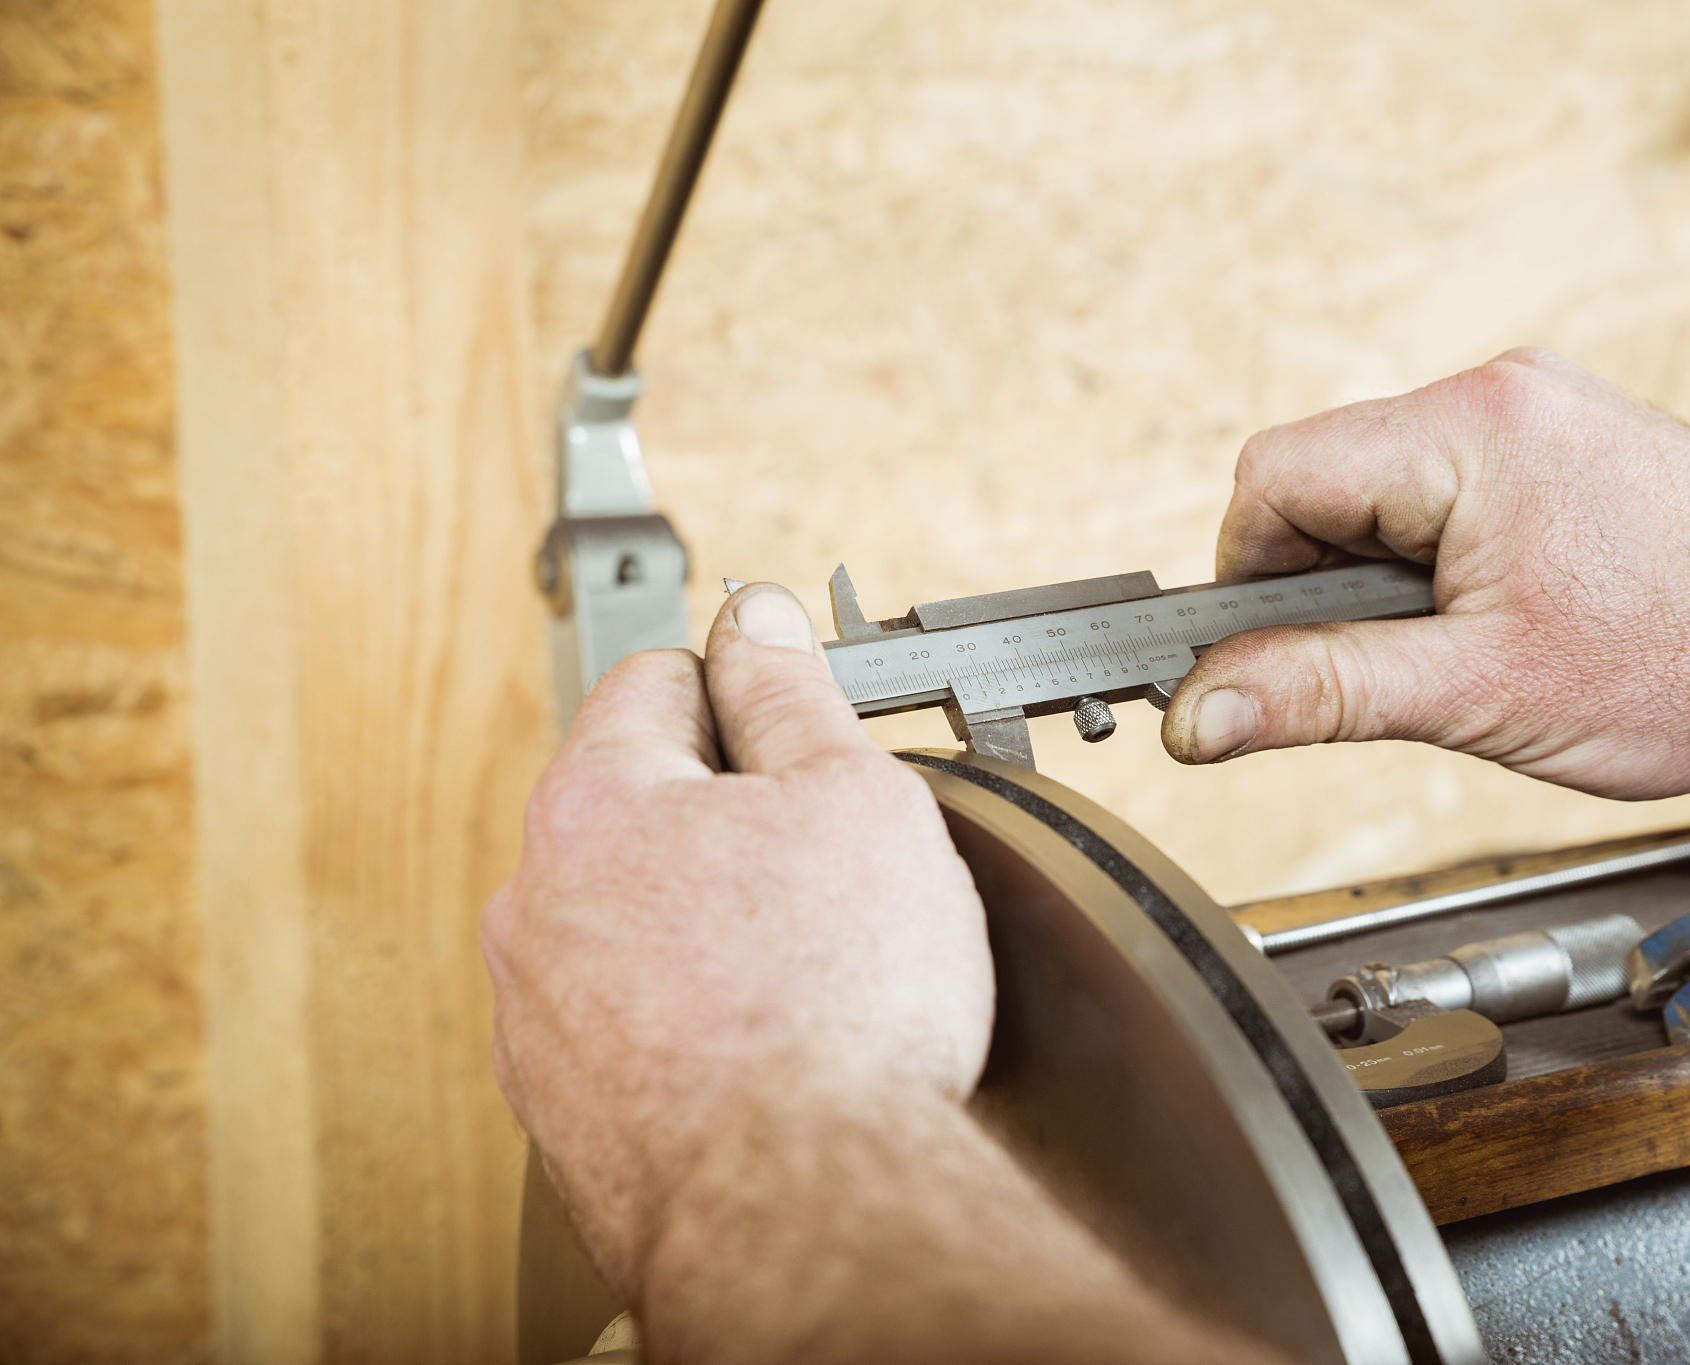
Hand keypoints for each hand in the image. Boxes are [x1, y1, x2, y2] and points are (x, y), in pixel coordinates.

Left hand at [484, 594, 1296, 1364]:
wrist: (803, 1210)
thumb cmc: (834, 1012)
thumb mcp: (854, 797)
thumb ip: (795, 692)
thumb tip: (760, 622)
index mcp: (592, 805)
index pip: (656, 683)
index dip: (746, 689)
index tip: (796, 719)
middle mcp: (536, 908)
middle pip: (637, 807)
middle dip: (727, 816)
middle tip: (824, 859)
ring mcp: (538, 1021)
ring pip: (630, 924)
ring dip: (703, 924)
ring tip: (804, 968)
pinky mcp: (565, 1114)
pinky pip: (630, 1024)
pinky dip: (688, 1019)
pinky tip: (766, 1045)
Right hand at [1159, 349, 1689, 798]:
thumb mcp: (1478, 694)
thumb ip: (1318, 694)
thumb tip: (1199, 711)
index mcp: (1466, 431)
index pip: (1273, 477)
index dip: (1248, 576)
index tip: (1265, 659)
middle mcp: (1498, 395)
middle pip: (1324, 478)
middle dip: (1326, 585)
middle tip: (1393, 669)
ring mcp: (1538, 411)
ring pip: (1384, 491)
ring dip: (1387, 579)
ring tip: (1465, 651)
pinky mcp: (1565, 441)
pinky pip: (1447, 490)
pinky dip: (1440, 562)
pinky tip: (1501, 620)